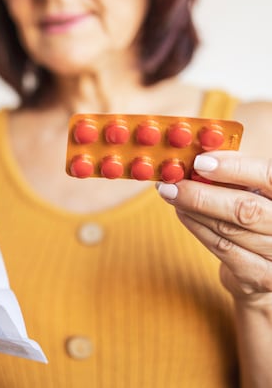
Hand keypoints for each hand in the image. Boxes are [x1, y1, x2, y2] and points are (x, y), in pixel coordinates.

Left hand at [157, 151, 271, 302]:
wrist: (268, 269)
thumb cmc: (260, 220)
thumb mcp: (257, 192)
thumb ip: (238, 175)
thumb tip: (201, 155)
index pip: (270, 177)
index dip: (235, 168)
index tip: (200, 162)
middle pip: (246, 208)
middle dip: (202, 194)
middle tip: (172, 183)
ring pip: (228, 228)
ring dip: (194, 208)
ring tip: (171, 193)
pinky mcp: (260, 277)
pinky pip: (222, 248)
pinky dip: (198, 227)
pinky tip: (182, 212)